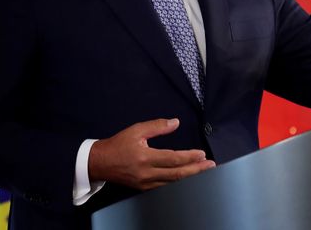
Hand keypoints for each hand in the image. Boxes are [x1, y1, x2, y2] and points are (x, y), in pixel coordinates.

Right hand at [88, 118, 215, 190]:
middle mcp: (147, 173)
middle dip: (196, 170)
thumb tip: (176, 122)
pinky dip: (178, 183)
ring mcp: (146, 183)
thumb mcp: (136, 130)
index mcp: (145, 157)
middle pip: (177, 174)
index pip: (173, 159)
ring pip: (173, 183)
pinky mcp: (144, 188)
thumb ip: (157, 126)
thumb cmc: (118, 144)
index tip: (202, 154)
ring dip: (190, 178)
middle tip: (210, 165)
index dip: (189, 157)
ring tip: (204, 172)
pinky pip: (165, 188)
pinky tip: (187, 178)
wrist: (100, 162)